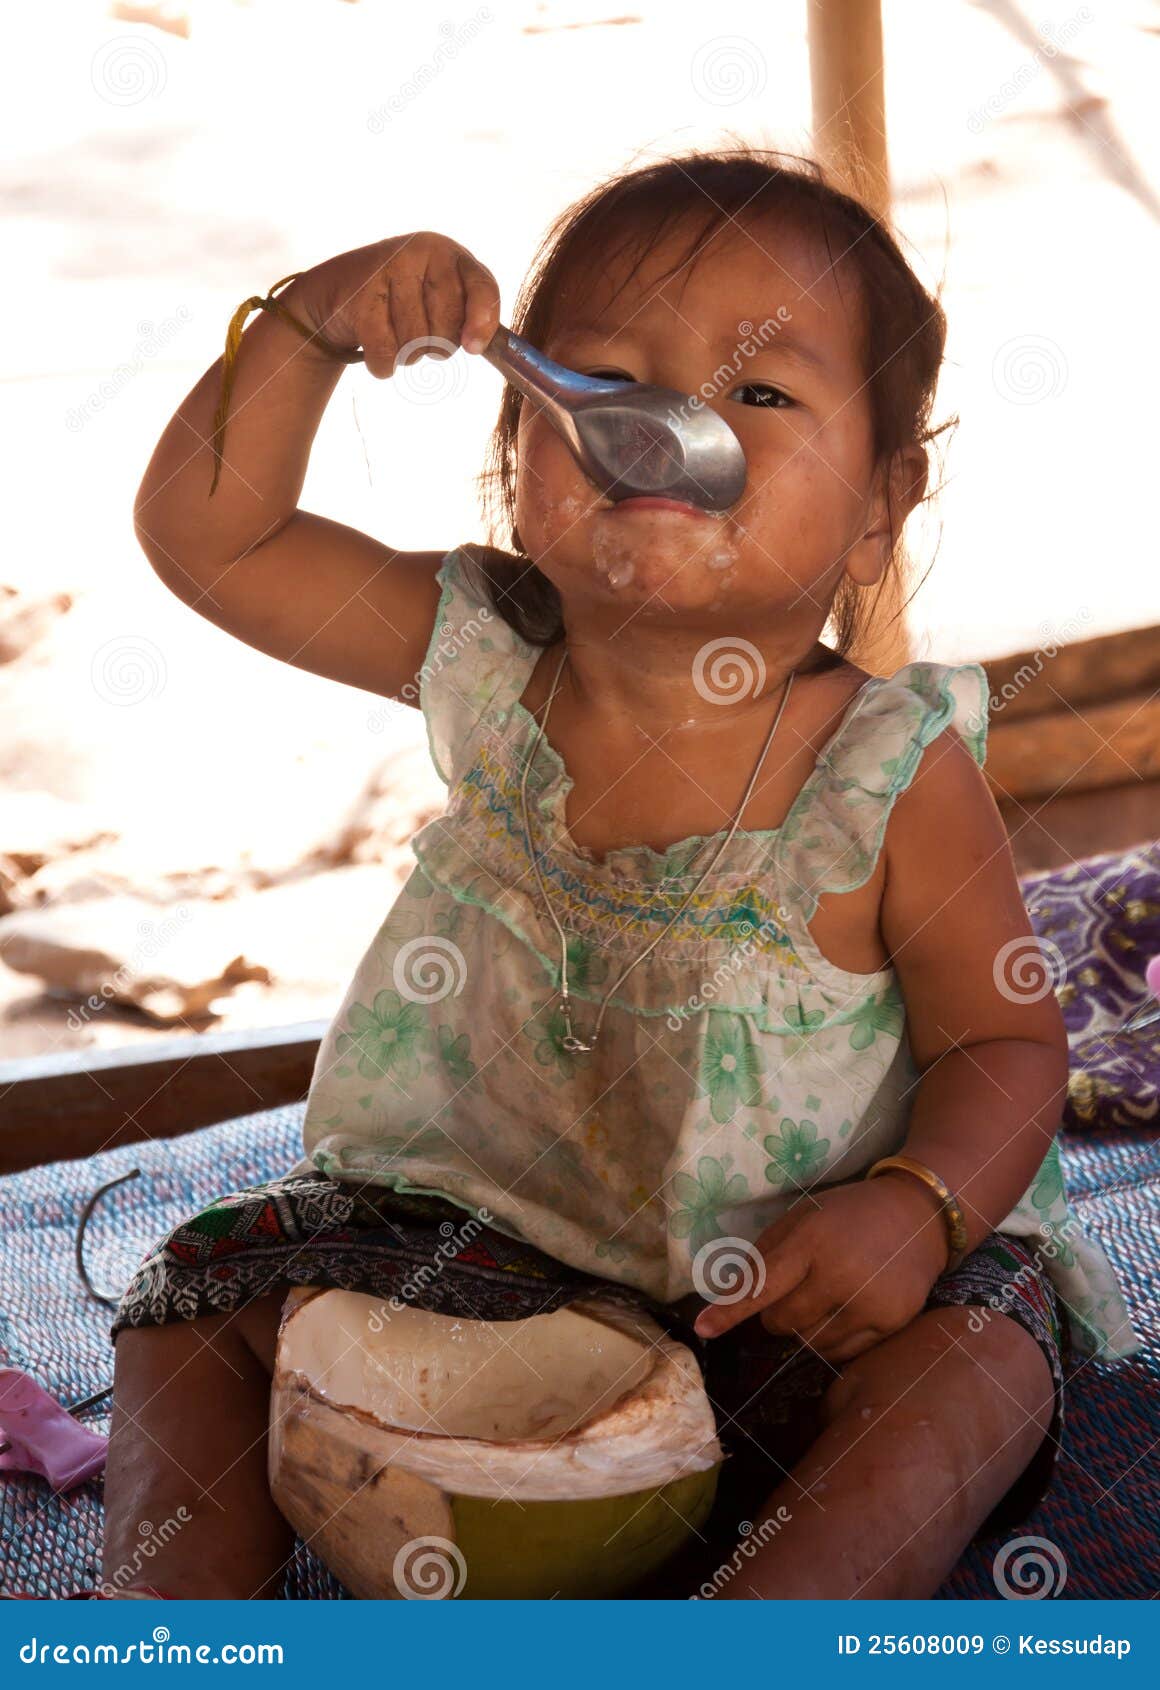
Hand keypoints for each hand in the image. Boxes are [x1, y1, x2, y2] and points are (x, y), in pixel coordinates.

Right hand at [285, 232, 500, 377]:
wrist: (336, 297)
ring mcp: (389, 269)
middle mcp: (421, 252)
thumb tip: (481, 345)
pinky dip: (381, 364)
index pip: (482, 288)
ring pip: (416, 344)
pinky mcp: (361, 295)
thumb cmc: (399, 303)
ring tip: (392, 331)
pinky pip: (386, 354)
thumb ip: (470, 315)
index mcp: (449, 253)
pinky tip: (371, 342)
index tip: (473, 348)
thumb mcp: (439, 299)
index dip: (482, 322)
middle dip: (436, 346)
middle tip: (417, 332)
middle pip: (449, 327)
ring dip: (406, 355)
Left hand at [693, 1174, 949, 1362]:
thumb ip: (765, 1254)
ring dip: (805, 1328)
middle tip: (795, 1291)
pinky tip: (845, 1310)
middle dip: (776, 1314)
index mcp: (812, 1240)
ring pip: (810, 1342)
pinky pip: (841, 1352)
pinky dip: (831, 1339)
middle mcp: (840, 1274)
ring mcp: (869, 1302)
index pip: (762, 1285)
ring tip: (824, 1298)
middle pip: (782, 1322)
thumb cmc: (849, 1215)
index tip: (703, 1328)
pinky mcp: (891, 1323)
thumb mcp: (802, 1216)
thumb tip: (728, 1294)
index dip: (730, 1310)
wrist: (918, 1216)